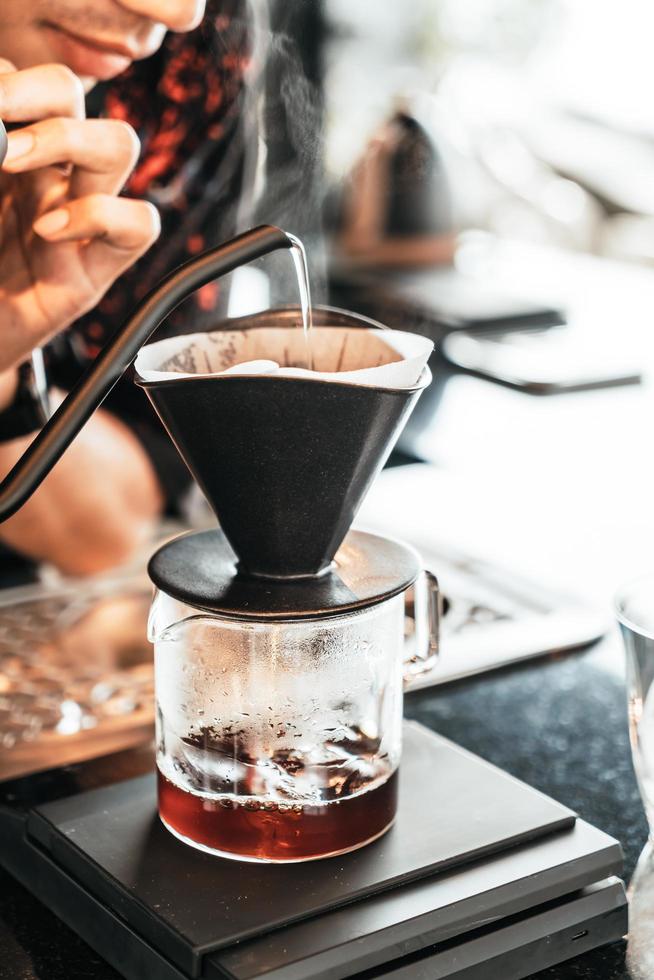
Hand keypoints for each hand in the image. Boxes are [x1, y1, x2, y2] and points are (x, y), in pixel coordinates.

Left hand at [0, 59, 160, 372]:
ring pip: (117, 145)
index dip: (10, 78)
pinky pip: (138, 226)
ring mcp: (75, 220)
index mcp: (6, 151)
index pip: (27, 82)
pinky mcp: (94, 271)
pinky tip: (49, 231)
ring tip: (13, 161)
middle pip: (75, 95)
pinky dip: (102, 217)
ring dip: (71, 138)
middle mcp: (44, 177)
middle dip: (40, 93)